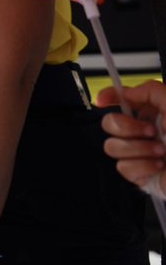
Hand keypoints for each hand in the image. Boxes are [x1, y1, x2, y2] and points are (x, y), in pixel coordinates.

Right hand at [98, 81, 165, 195]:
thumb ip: (150, 90)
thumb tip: (122, 92)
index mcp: (152, 114)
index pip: (122, 100)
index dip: (109, 97)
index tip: (103, 100)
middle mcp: (142, 132)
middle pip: (109, 123)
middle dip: (127, 128)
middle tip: (151, 132)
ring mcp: (138, 153)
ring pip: (112, 146)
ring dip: (138, 149)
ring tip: (160, 152)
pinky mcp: (138, 174)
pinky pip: (122, 167)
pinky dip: (142, 166)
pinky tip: (159, 166)